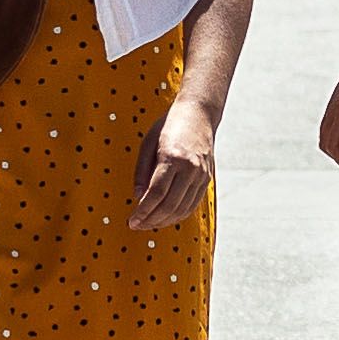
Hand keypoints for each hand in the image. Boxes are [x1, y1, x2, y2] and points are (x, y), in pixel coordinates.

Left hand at [131, 97, 220, 229]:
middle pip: (169, 205)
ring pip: (182, 208)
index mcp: (172, 158)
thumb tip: (138, 198)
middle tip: (137, 225)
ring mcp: (201, 175)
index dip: (143, 211)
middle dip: (151, 220)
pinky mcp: (207, 179)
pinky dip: (178, 215)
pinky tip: (166, 218)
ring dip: (164, 221)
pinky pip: (192, 204)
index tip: (132, 220)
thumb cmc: (169, 126)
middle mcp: (190, 168)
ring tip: (149, 224)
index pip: (156, 194)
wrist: (199, 114)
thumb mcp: (148, 144)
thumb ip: (142, 173)